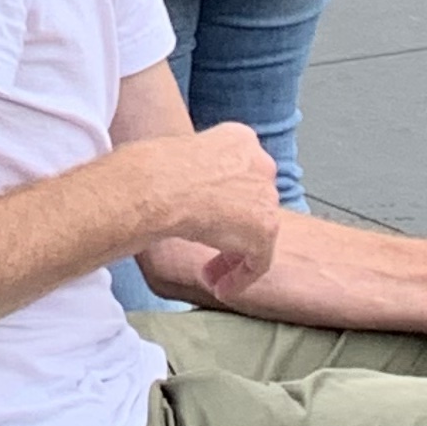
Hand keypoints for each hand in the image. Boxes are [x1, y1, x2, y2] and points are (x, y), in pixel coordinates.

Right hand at [159, 121, 282, 292]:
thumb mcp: (186, 158)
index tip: (211, 220)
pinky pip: (257, 262)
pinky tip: (219, 287)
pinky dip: (239, 278)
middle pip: (253, 204)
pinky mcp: (266, 228)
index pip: (243, 175)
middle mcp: (261, 163)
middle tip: (210, 250)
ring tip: (210, 275)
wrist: (165, 185)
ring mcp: (266, 195)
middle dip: (232, 230)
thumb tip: (191, 192)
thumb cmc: (160, 171)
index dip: (227, 203)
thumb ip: (203, 171)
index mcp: (241, 138)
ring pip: (256, 234)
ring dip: (232, 257)